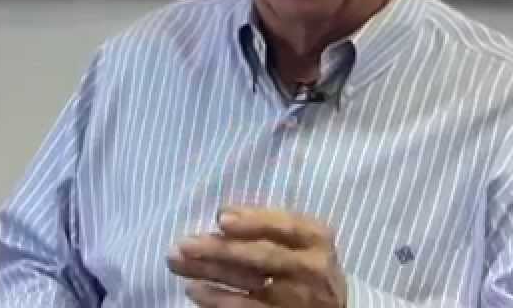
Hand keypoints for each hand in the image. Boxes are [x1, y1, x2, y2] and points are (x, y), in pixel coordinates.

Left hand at [166, 206, 347, 306]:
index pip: (285, 226)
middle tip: (184, 244)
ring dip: (210, 273)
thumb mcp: (301, 237)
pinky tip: (194, 290)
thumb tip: (222, 213)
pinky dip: (218, 301)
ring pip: (249, 285)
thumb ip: (268, 223)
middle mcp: (311, 268)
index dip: (253, 221)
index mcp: (316, 237)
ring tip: (178, 263)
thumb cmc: (307, 260)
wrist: (334, 304)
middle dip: (221, 249)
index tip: (221, 218)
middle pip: (263, 256)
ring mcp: (297, 298)